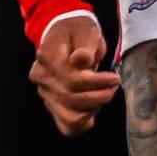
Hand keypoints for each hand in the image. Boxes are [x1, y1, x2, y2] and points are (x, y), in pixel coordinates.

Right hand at [31, 12, 120, 135]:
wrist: (63, 34)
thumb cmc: (78, 31)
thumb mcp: (86, 30)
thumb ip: (86, 46)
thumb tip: (81, 61)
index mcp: (48, 57)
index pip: (72, 79)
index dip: (97, 82)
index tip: (115, 77)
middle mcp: (41, 77)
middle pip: (71, 99)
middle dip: (99, 96)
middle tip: (114, 85)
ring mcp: (44, 92)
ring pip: (68, 117)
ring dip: (92, 110)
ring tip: (104, 95)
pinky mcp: (51, 102)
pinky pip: (64, 124)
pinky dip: (80, 124)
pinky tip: (93, 115)